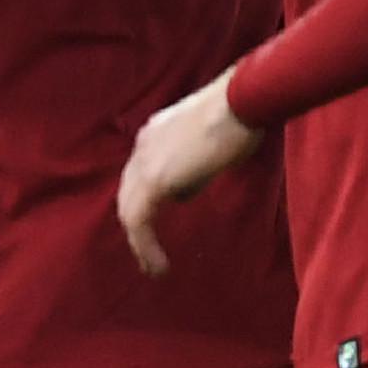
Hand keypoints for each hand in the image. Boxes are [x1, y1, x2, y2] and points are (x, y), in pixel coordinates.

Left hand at [115, 70, 263, 275]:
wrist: (240, 101)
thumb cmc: (239, 115)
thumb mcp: (210, 143)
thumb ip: (193, 167)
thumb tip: (186, 189)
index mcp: (154, 134)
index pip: (139, 174)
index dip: (144, 202)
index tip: (154, 225)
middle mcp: (143, 146)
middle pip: (127, 194)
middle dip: (136, 226)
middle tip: (148, 253)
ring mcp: (145, 161)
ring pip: (129, 211)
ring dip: (139, 242)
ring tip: (153, 266)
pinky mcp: (154, 180)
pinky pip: (139, 222)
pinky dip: (145, 246)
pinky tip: (158, 265)